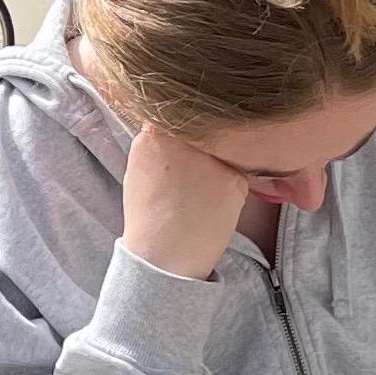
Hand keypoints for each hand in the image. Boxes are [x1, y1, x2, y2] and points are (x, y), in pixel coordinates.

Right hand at [123, 122, 250, 280]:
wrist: (163, 257)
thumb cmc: (148, 218)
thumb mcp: (138, 169)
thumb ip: (155, 142)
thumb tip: (173, 126)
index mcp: (153, 136)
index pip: (177, 116)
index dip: (182, 130)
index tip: (182, 149)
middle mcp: (182, 140)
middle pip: (205, 130)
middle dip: (202, 147)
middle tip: (192, 177)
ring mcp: (210, 158)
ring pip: (223, 151)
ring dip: (217, 166)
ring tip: (199, 194)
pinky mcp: (233, 179)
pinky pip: (237, 174)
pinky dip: (228, 189)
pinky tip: (212, 206)